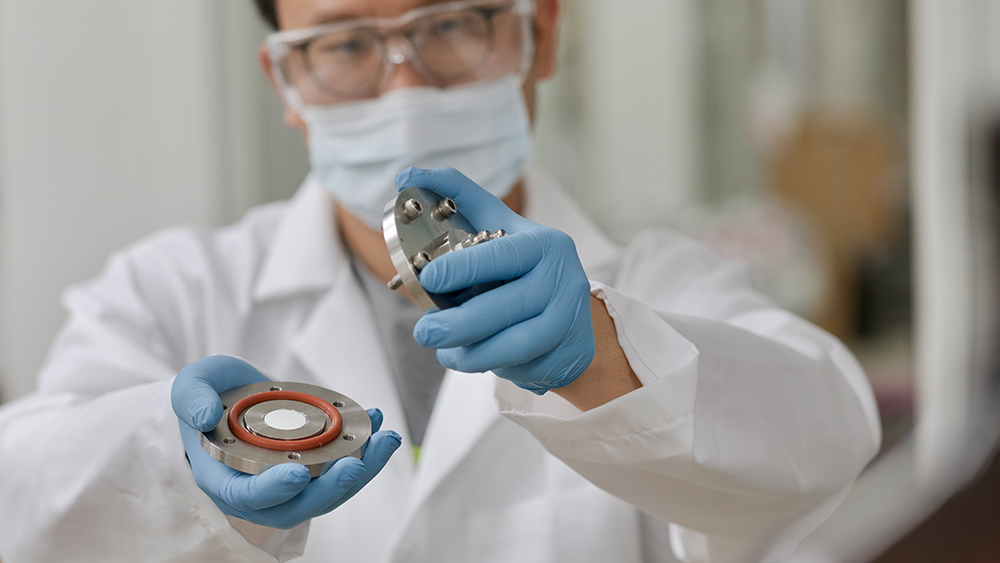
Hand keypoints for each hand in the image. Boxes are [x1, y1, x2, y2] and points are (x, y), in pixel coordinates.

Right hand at [171, 355, 400, 528]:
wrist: (226, 396)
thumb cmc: (206, 396)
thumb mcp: (190, 386)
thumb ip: (191, 398)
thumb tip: (203, 415)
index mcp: (222, 477)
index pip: (246, 497)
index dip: (272, 490)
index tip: (297, 473)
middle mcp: (258, 490)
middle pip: (298, 506)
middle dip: (332, 488)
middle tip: (356, 463)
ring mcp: (288, 482)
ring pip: (328, 492)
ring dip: (362, 470)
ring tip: (385, 440)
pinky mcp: (312, 468)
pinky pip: (340, 469)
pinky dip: (365, 449)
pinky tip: (379, 421)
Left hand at [396, 167, 594, 394]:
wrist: (575, 314)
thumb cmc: (522, 266)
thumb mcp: (499, 226)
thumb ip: (459, 197)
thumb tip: (406, 175)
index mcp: (541, 244)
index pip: (500, 255)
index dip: (463, 268)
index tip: (428, 278)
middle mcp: (561, 278)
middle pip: (506, 306)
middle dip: (458, 324)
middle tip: (424, 331)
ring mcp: (568, 319)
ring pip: (514, 343)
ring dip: (471, 353)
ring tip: (444, 352)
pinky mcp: (568, 352)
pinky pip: (521, 365)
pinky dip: (489, 365)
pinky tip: (470, 357)